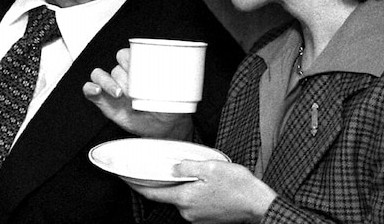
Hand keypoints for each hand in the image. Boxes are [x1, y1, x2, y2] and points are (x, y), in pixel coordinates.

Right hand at [82, 48, 192, 139]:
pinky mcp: (104, 102)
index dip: (127, 58)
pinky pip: (89, 90)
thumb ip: (177, 81)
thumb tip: (183, 69)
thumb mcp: (178, 93)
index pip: (126, 55)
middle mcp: (124, 77)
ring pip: (99, 75)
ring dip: (107, 83)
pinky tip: (97, 91)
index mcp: (138, 69)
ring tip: (119, 94)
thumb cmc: (170, 108)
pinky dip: (90, 88)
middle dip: (122, 76)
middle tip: (132, 90)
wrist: (164, 129)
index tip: (135, 67)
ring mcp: (112, 89)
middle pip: (115, 67)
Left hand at [130, 160, 275, 223]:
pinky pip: (191, 203)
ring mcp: (196, 217)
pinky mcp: (205, 218)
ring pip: (180, 198)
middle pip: (167, 195)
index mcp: (185, 198)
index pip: (152, 193)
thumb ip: (187, 167)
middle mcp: (187, 211)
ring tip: (196, 174)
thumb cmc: (239, 187)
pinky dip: (191, 192)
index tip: (124, 177)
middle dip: (164, 181)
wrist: (258, 205)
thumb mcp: (211, 167)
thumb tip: (171, 167)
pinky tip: (204, 184)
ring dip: (182, 186)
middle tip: (166, 167)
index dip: (136, 184)